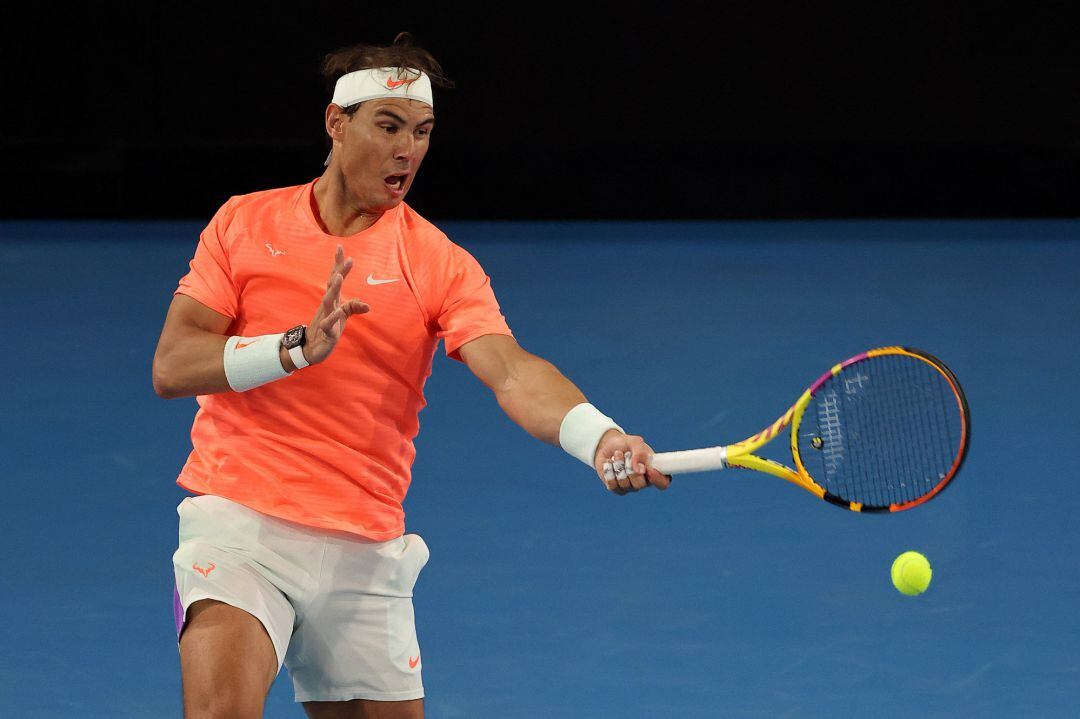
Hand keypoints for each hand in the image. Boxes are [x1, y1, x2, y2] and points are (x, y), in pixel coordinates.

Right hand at [304, 245, 369, 364]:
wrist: (312, 348)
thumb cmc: (328, 328)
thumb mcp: (343, 316)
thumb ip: (353, 308)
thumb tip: (367, 305)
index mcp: (333, 300)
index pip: (335, 278)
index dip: (338, 264)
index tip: (340, 247)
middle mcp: (328, 305)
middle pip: (332, 285)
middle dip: (338, 272)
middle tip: (346, 259)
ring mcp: (326, 317)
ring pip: (328, 301)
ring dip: (334, 289)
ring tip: (338, 277)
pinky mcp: (326, 331)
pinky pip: (328, 323)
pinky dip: (333, 317)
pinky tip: (338, 312)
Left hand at [593, 430, 671, 494]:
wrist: (608, 444)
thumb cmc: (626, 444)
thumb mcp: (635, 442)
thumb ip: (640, 453)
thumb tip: (639, 470)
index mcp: (653, 470)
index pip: (663, 483)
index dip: (658, 479)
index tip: (649, 468)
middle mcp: (643, 481)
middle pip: (640, 484)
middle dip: (630, 468)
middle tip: (627, 454)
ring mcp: (629, 486)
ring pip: (624, 484)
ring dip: (619, 465)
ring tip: (617, 454)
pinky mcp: (615, 487)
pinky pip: (612, 485)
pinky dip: (609, 470)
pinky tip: (609, 463)